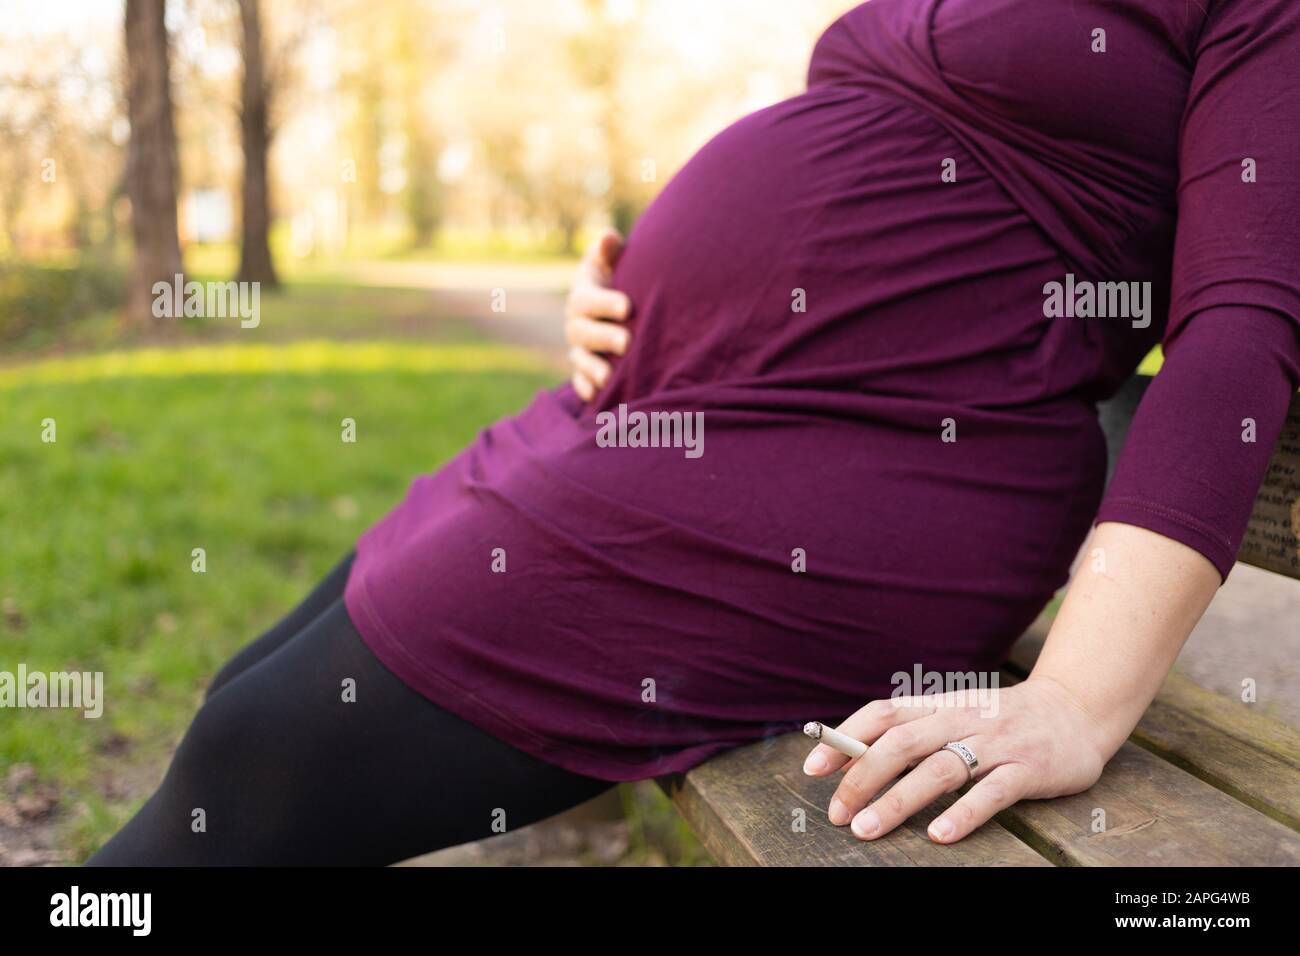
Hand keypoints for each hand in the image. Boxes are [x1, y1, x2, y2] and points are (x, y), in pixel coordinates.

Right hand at [565, 229, 630, 400]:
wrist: (620, 311)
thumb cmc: (620, 280)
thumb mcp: (613, 262)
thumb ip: (610, 251)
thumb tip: (609, 237)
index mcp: (583, 296)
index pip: (587, 299)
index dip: (604, 303)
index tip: (628, 306)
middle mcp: (576, 324)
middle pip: (583, 332)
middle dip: (603, 337)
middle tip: (627, 342)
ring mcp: (579, 349)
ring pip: (580, 359)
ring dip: (592, 368)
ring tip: (609, 376)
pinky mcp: (584, 371)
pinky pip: (580, 382)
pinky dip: (586, 389)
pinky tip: (597, 396)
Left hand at [802, 677, 1109, 844]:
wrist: (1074, 711)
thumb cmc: (999, 720)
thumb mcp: (954, 715)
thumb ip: (911, 733)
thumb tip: (851, 761)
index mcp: (938, 705)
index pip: (881, 714)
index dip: (845, 739)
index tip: (812, 769)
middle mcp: (961, 719)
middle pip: (902, 743)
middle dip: (862, 777)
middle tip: (838, 813)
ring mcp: (996, 743)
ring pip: (940, 769)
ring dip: (899, 800)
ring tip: (869, 829)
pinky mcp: (1028, 769)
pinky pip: (991, 793)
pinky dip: (962, 813)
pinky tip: (938, 834)